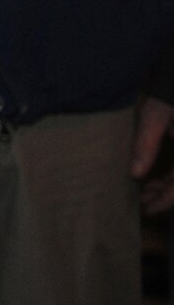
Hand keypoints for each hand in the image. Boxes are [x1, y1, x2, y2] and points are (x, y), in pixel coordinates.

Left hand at [136, 96, 173, 212]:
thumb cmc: (169, 93)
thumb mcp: (155, 116)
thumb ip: (146, 144)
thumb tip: (135, 173)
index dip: (165, 202)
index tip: (147, 210)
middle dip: (165, 197)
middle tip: (142, 202)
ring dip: (168, 188)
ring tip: (145, 192)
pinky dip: (173, 178)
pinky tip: (155, 180)